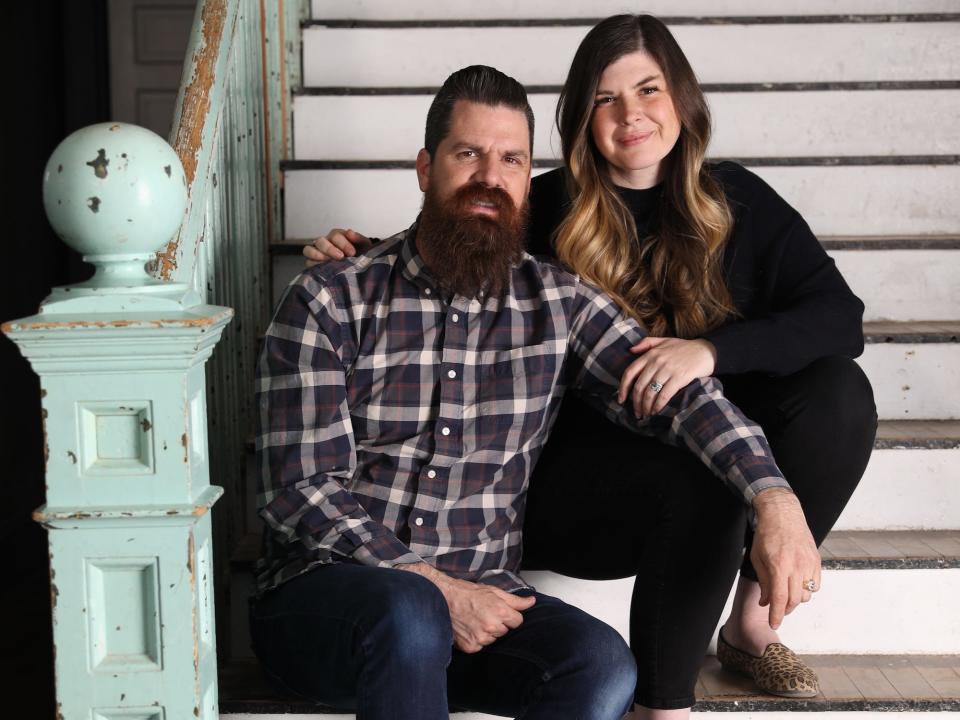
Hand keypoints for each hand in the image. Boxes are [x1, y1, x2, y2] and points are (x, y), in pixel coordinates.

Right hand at [303, 228, 370, 266]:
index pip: (335, 235)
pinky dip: (313, 265)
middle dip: (329, 248)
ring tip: (328, 262)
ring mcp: (317, 254)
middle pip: (320, 241)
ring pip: (308, 250)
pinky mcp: (314, 265)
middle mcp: (325, 243)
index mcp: (337, 237)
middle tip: (341, 257)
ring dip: (317, 255)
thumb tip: (349, 232)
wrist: (361, 271)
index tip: (352, 252)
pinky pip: (308, 263)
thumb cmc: (361, 256)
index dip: (342, 243)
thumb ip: (359, 238)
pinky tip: (324, 269)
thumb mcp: (365, 247)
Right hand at [441, 578, 535, 652]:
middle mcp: (492, 626)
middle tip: (484, 613)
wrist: (444, 598)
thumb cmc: (467, 593)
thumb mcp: (493, 591)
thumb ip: (515, 600)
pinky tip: (469, 628)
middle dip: (498, 624)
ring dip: (487, 632)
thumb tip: (531, 602)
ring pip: (493, 639)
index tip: (499, 611)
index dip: (509, 616)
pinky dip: (476, 639)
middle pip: (505, 631)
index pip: (518, 621)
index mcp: (500, 611)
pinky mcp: (471, 646)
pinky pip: (481, 646)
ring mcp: (481, 638)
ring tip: (475, 620)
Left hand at [617, 337, 716, 416]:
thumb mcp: (664, 340)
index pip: (630, 372)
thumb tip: (630, 350)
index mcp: (650, 354)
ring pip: (650, 393)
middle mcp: (656, 361)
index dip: (623, 388)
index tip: (621, 399)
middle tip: (637, 413)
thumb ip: (646, 343)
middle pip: (639, 386)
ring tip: (646, 414)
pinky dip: (658, 406)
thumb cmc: (684, 347)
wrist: (706, 350)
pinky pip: (664, 395)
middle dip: (636, 403)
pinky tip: (656, 411)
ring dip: (646, 407)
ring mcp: (667, 370)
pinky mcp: (679, 378)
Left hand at [749, 488, 820, 629]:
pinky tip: (796, 585)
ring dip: (796, 600)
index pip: (780, 598)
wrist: (783, 514)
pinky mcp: (817, 561)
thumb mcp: (757, 558)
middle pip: (795, 600)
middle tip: (777, 610)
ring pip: (806, 595)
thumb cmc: (766, 535)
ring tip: (785, 595)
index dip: (777, 614)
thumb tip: (766, 602)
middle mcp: (797, 566)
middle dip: (785, 609)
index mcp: (779, 565)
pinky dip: (806, 591)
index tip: (774, 624)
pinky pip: (815, 585)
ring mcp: (809, 563)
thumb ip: (763, 582)